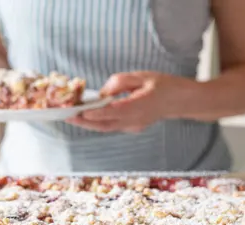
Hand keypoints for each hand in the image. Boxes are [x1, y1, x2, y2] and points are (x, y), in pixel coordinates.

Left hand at [67, 71, 188, 132]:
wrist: (178, 101)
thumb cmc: (162, 85)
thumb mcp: (142, 76)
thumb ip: (120, 82)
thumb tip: (103, 91)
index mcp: (139, 106)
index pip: (113, 111)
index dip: (95, 112)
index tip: (80, 110)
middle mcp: (134, 120)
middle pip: (105, 124)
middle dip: (85, 121)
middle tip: (67, 116)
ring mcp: (133, 127)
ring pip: (106, 128)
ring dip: (88, 124)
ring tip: (72, 117)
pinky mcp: (131, 128)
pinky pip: (111, 126)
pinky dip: (98, 123)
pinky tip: (86, 116)